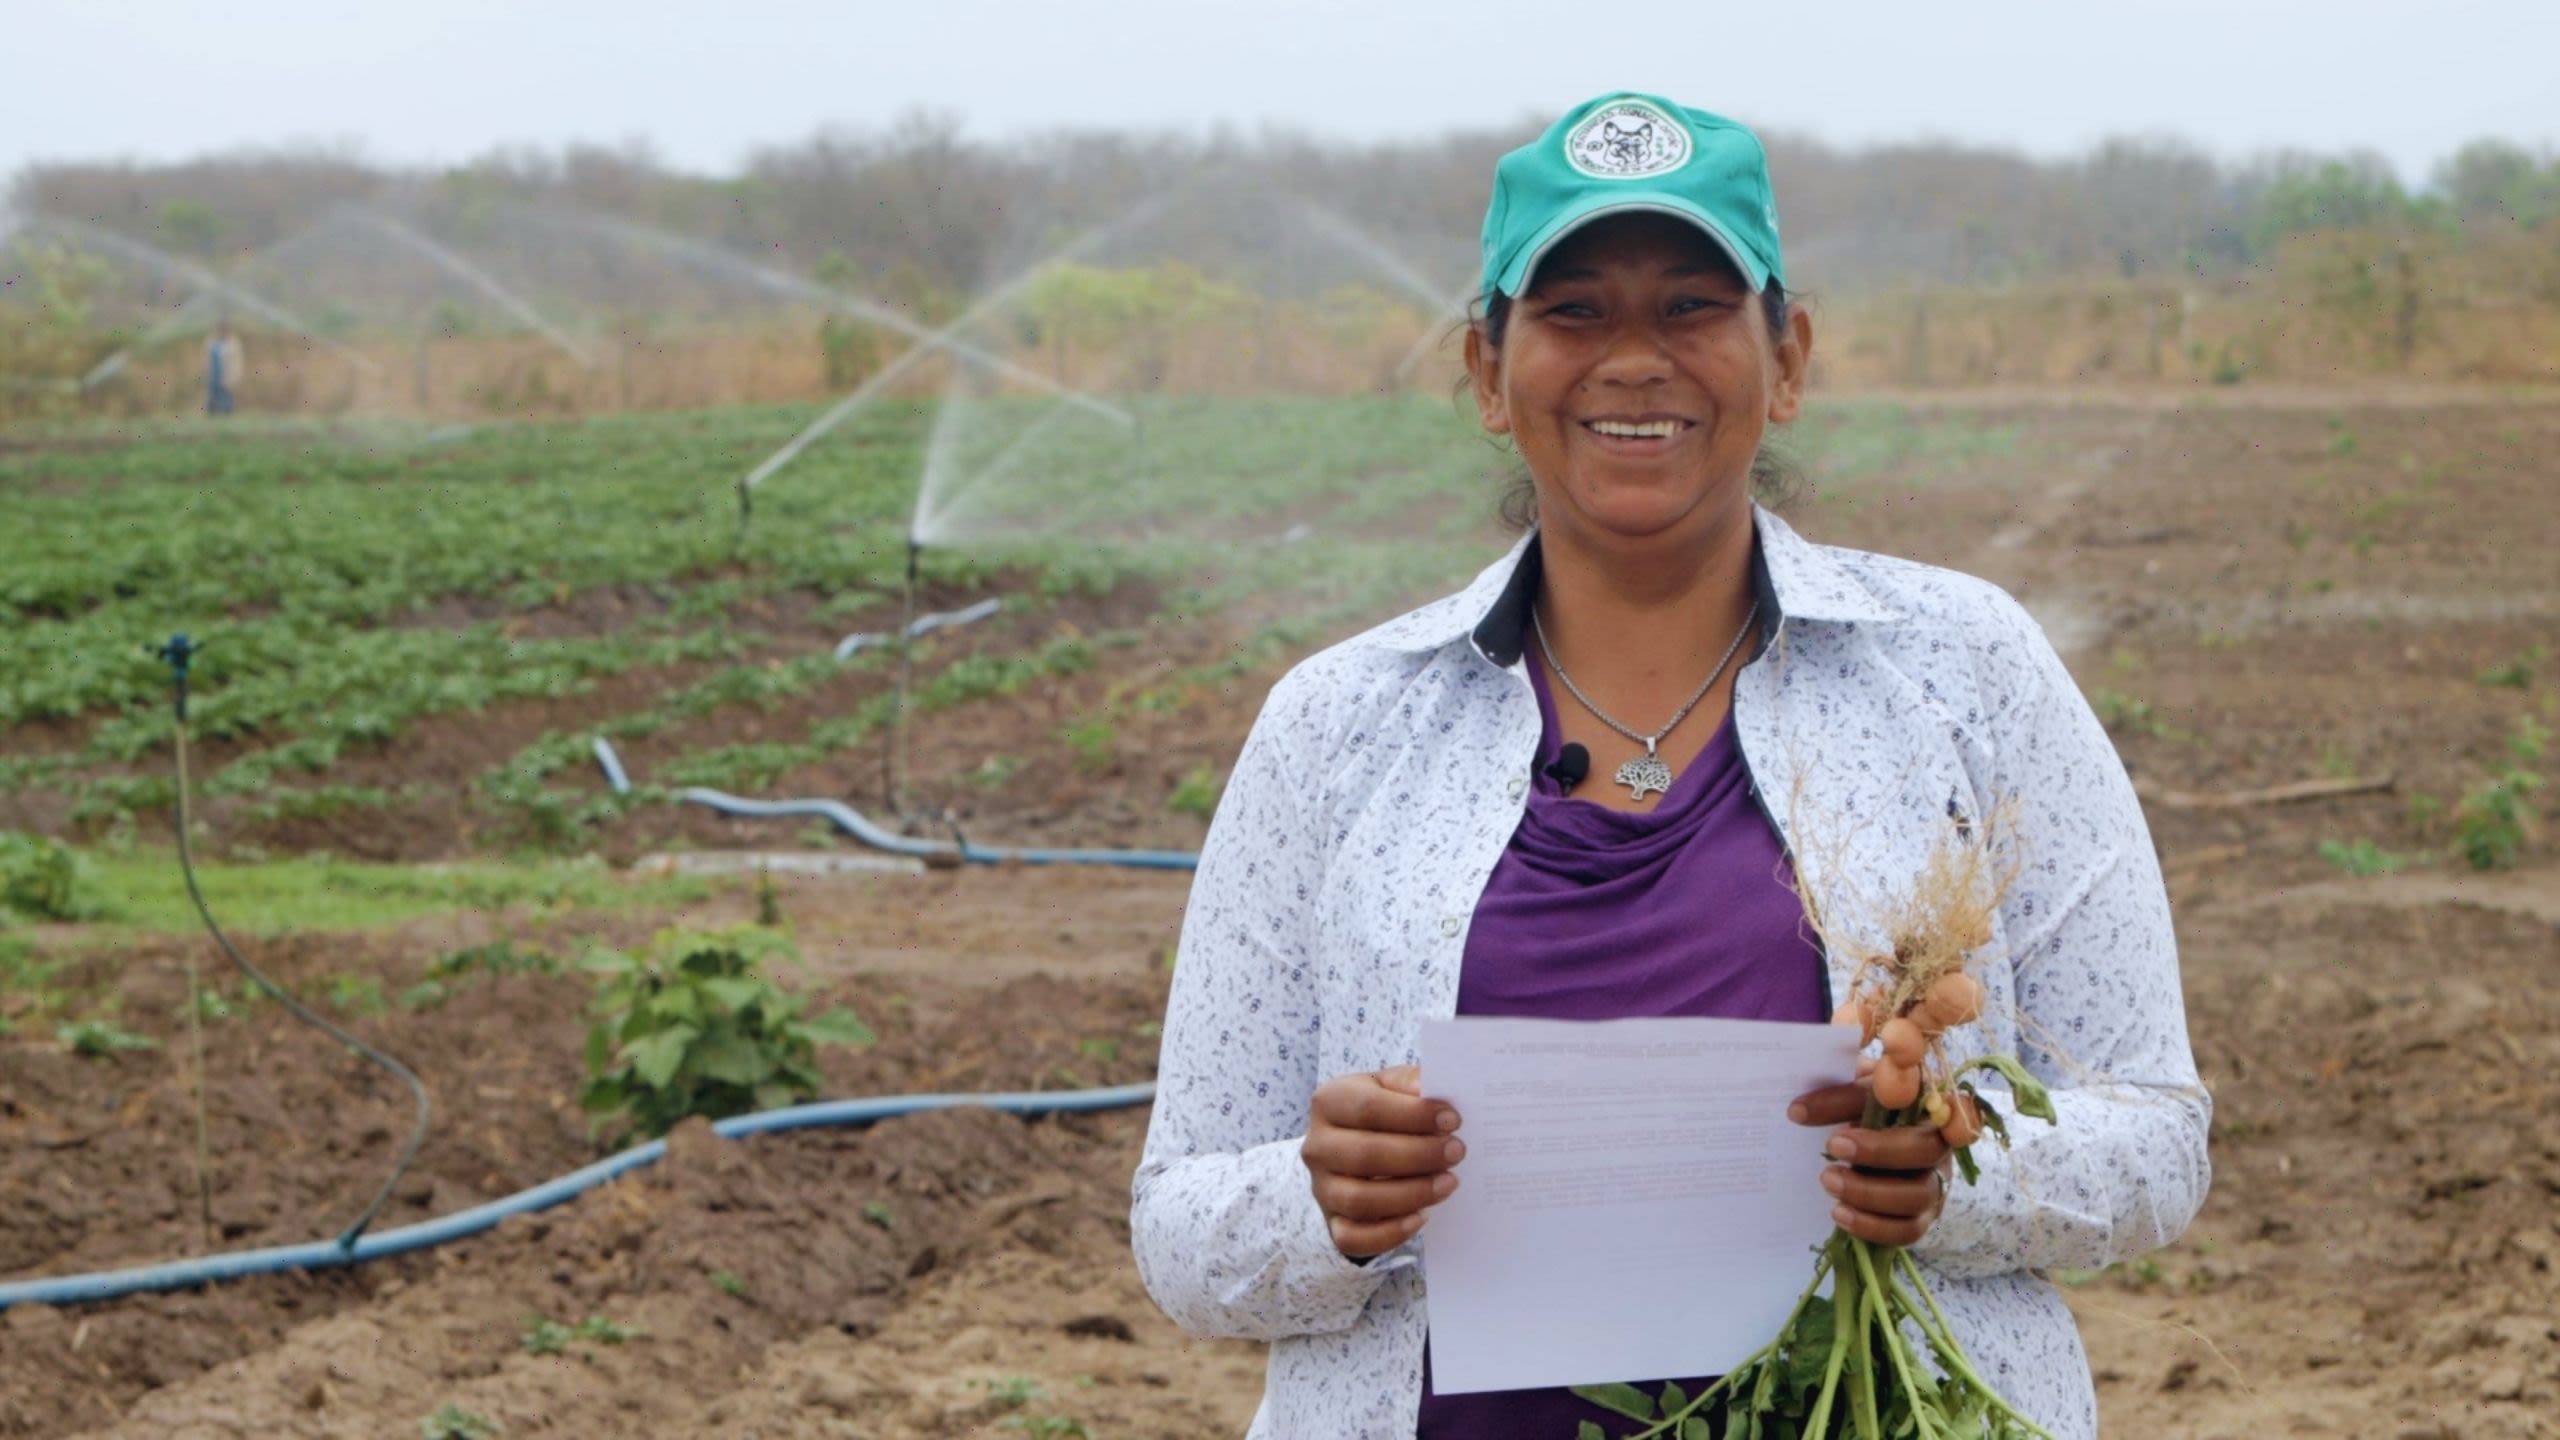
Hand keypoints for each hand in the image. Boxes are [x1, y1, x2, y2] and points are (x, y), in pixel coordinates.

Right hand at [1302, 1064, 1462, 1257]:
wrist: (1350, 1147)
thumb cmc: (1380, 1112)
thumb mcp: (1388, 1086)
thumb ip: (1409, 1083)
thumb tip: (1431, 1087)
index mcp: (1329, 1102)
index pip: (1368, 1108)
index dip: (1413, 1115)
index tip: (1453, 1120)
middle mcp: (1317, 1146)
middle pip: (1365, 1155)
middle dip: (1418, 1155)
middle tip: (1457, 1152)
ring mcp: (1322, 1188)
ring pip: (1360, 1200)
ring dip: (1411, 1194)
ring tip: (1448, 1183)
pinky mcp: (1332, 1222)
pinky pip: (1353, 1238)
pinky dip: (1390, 1233)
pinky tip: (1421, 1218)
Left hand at [1790, 1060, 1951, 1247]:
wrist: (1867, 1144)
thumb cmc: (1869, 1107)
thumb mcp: (1857, 1094)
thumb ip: (1835, 1100)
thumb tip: (1797, 1112)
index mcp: (1932, 1107)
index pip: (1960, 1109)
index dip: (1956, 1114)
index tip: (1920, 1110)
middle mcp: (1941, 1147)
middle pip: (1926, 1152)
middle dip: (1878, 1152)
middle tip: (1834, 1145)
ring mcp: (1935, 1184)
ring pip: (1916, 1196)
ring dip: (1869, 1192)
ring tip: (1828, 1180)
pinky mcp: (1921, 1217)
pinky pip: (1906, 1231)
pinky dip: (1871, 1226)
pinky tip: (1839, 1213)